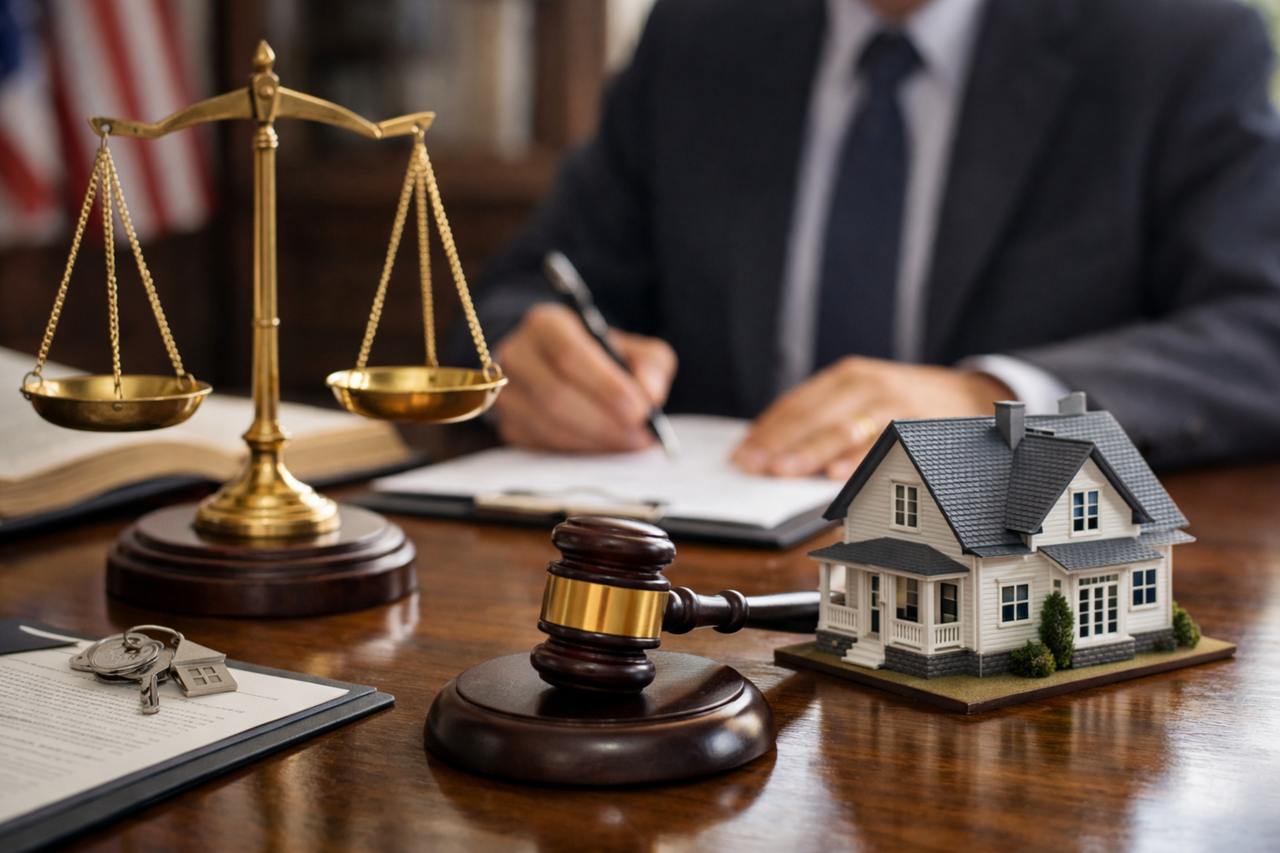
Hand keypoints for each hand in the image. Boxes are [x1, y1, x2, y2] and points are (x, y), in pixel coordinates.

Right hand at [493, 303, 676, 451]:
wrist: (558, 366)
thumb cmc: (600, 357)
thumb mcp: (632, 348)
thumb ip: (650, 366)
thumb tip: (651, 395)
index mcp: (546, 324)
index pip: (569, 355)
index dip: (606, 386)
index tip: (640, 410)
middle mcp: (516, 354)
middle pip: (555, 395)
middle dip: (603, 422)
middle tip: (640, 436)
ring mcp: (505, 392)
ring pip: (546, 424)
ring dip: (594, 440)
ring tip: (629, 443)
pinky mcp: (507, 423)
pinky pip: (542, 444)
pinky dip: (578, 450)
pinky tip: (604, 446)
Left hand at [731, 356, 1011, 480]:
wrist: (971, 394)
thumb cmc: (906, 403)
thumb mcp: (865, 396)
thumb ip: (828, 416)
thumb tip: (775, 453)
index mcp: (846, 376)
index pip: (797, 404)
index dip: (766, 430)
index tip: (741, 455)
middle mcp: (866, 384)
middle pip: (813, 417)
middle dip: (779, 445)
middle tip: (753, 468)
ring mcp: (892, 402)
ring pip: (842, 429)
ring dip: (809, 454)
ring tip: (781, 472)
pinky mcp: (916, 425)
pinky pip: (881, 445)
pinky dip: (857, 460)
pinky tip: (835, 475)